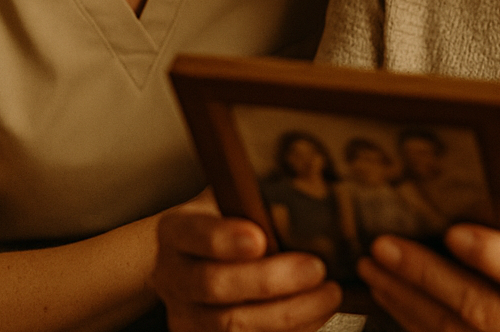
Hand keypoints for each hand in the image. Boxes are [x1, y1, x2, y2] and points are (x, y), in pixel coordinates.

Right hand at [153, 192, 340, 331]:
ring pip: (231, 325)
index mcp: (175, 231)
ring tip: (326, 295)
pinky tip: (315, 316)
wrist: (187, 261)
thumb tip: (304, 183)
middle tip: (315, 269)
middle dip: (270, 281)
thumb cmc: (220, 223)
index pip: (195, 235)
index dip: (225, 239)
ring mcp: (186, 315)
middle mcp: (173, 276)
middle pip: (214, 285)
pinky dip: (289, 331)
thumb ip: (253, 195)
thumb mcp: (226, 199)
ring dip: (288, 314)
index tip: (260, 237)